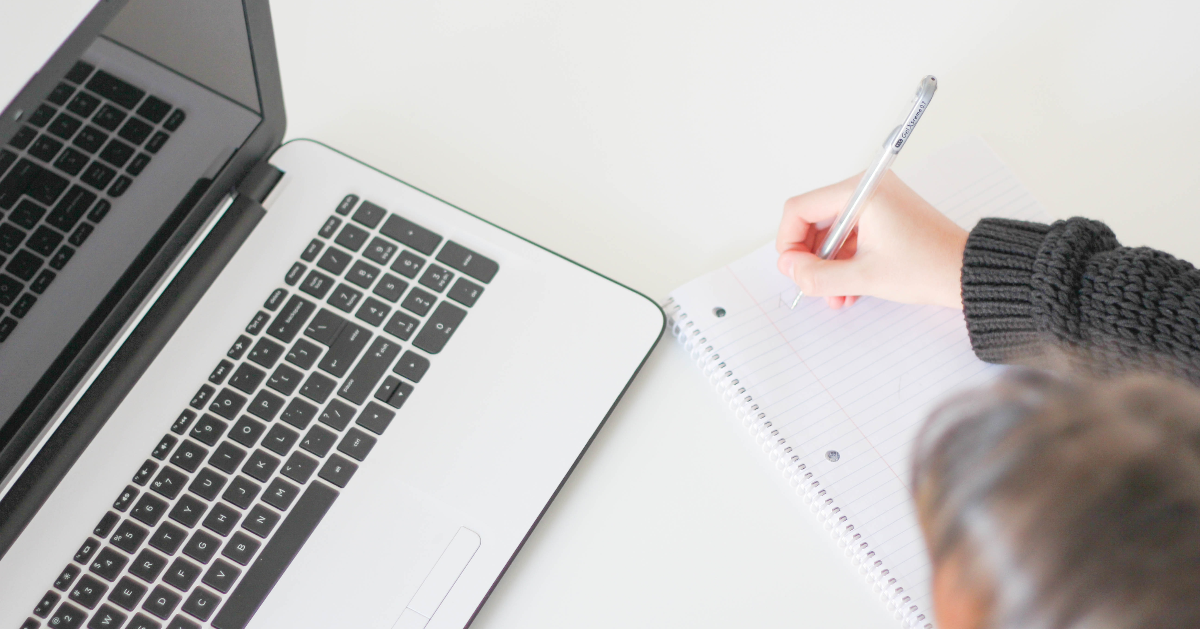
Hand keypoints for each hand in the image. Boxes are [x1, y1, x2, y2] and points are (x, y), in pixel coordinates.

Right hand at [776, 171, 967, 309]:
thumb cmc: (928, 267)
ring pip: (831, 233)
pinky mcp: (884, 216)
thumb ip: (818, 275)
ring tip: (834, 295)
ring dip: (828, 265)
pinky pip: (850, 236)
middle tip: (812, 284)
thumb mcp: (864, 277)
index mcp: (861, 192)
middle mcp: (867, 189)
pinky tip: (848, 289)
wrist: (968, 273)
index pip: (800, 208)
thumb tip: (789, 268)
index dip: (789, 242)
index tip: (793, 269)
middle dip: (810, 257)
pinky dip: (844, 261)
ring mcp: (877, 202)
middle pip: (814, 220)